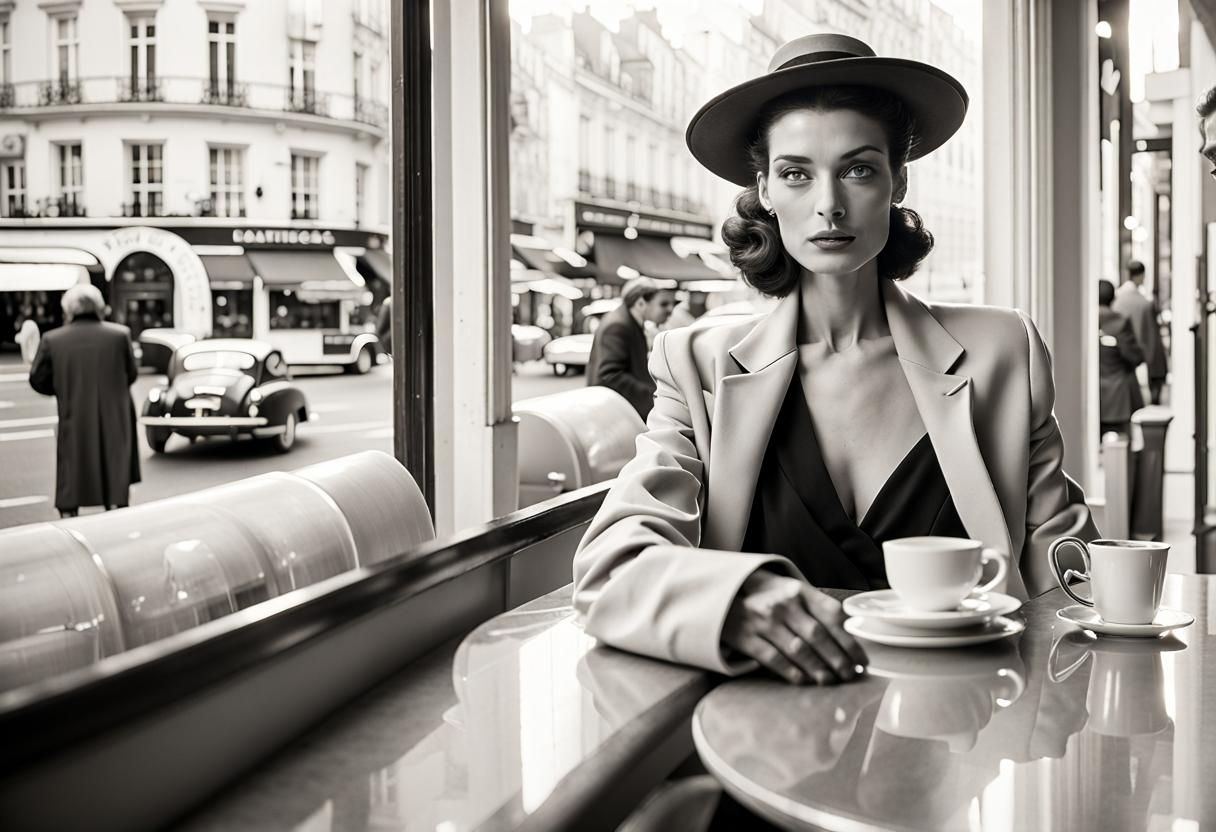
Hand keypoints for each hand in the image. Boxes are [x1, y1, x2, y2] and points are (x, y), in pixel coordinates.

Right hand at [722, 571, 867, 684]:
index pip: (831, 615)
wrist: (724, 593)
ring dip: (819, 669)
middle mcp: (782, 605)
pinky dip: (792, 672)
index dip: (850, 640)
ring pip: (798, 650)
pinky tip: (804, 681)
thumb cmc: (767, 594)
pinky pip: (774, 659)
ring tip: (831, 681)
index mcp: (798, 590)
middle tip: (851, 675)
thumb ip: (816, 607)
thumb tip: (850, 633)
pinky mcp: (747, 638)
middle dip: (839, 659)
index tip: (862, 659)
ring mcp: (763, 622)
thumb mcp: (791, 590)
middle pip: (818, 636)